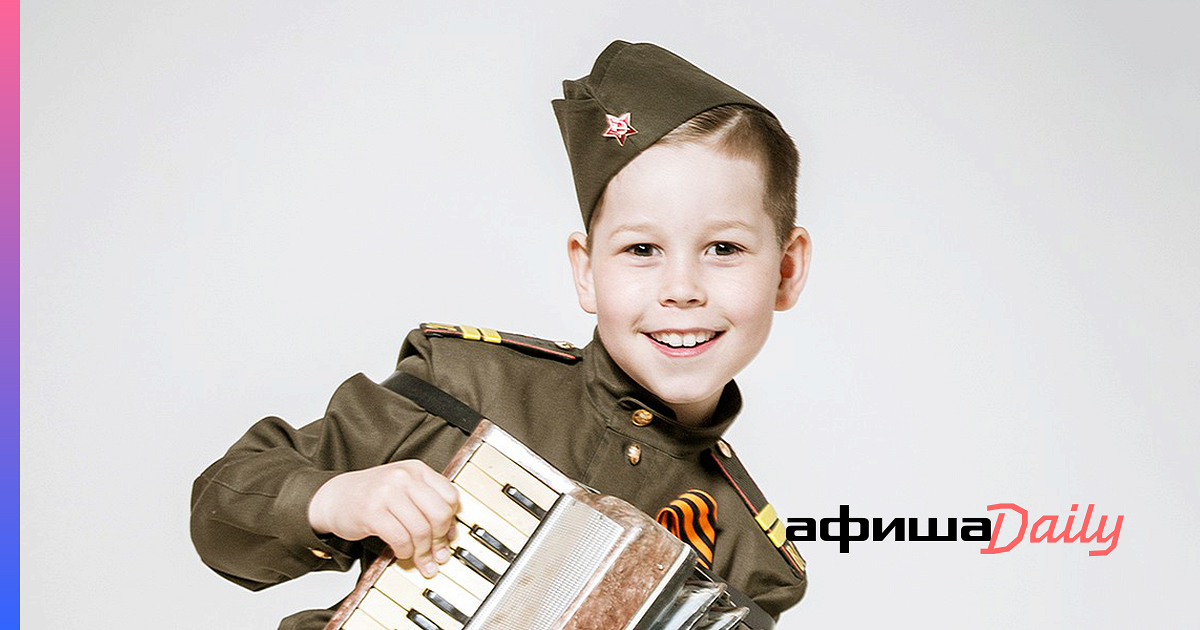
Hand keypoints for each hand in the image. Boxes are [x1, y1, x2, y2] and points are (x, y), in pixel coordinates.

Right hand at [308, 460, 458, 577]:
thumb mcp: (403, 490)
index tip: (447, 535)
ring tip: (418, 557)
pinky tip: (401, 552)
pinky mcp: (372, 512)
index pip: (450, 496)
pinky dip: (405, 551)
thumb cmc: (372, 496)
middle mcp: (404, 477)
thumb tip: (450, 534)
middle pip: (439, 514)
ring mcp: (387, 493)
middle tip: (434, 552)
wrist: (335, 497)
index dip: (451, 520)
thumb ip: (427, 505)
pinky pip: (400, 538)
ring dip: (422, 551)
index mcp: (416, 470)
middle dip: (439, 539)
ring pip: (421, 530)